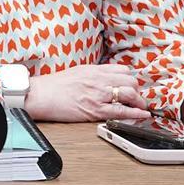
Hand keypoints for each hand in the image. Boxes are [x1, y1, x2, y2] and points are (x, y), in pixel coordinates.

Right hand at [25, 64, 151, 121]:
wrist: (40, 95)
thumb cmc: (53, 86)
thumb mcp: (76, 72)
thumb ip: (92, 74)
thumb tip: (104, 79)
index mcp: (93, 70)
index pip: (122, 69)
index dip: (130, 78)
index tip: (131, 85)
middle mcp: (99, 80)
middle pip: (130, 81)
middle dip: (137, 90)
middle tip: (138, 97)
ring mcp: (98, 95)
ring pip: (130, 94)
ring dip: (140, 101)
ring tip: (142, 107)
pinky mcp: (95, 110)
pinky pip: (121, 111)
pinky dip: (136, 113)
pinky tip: (143, 115)